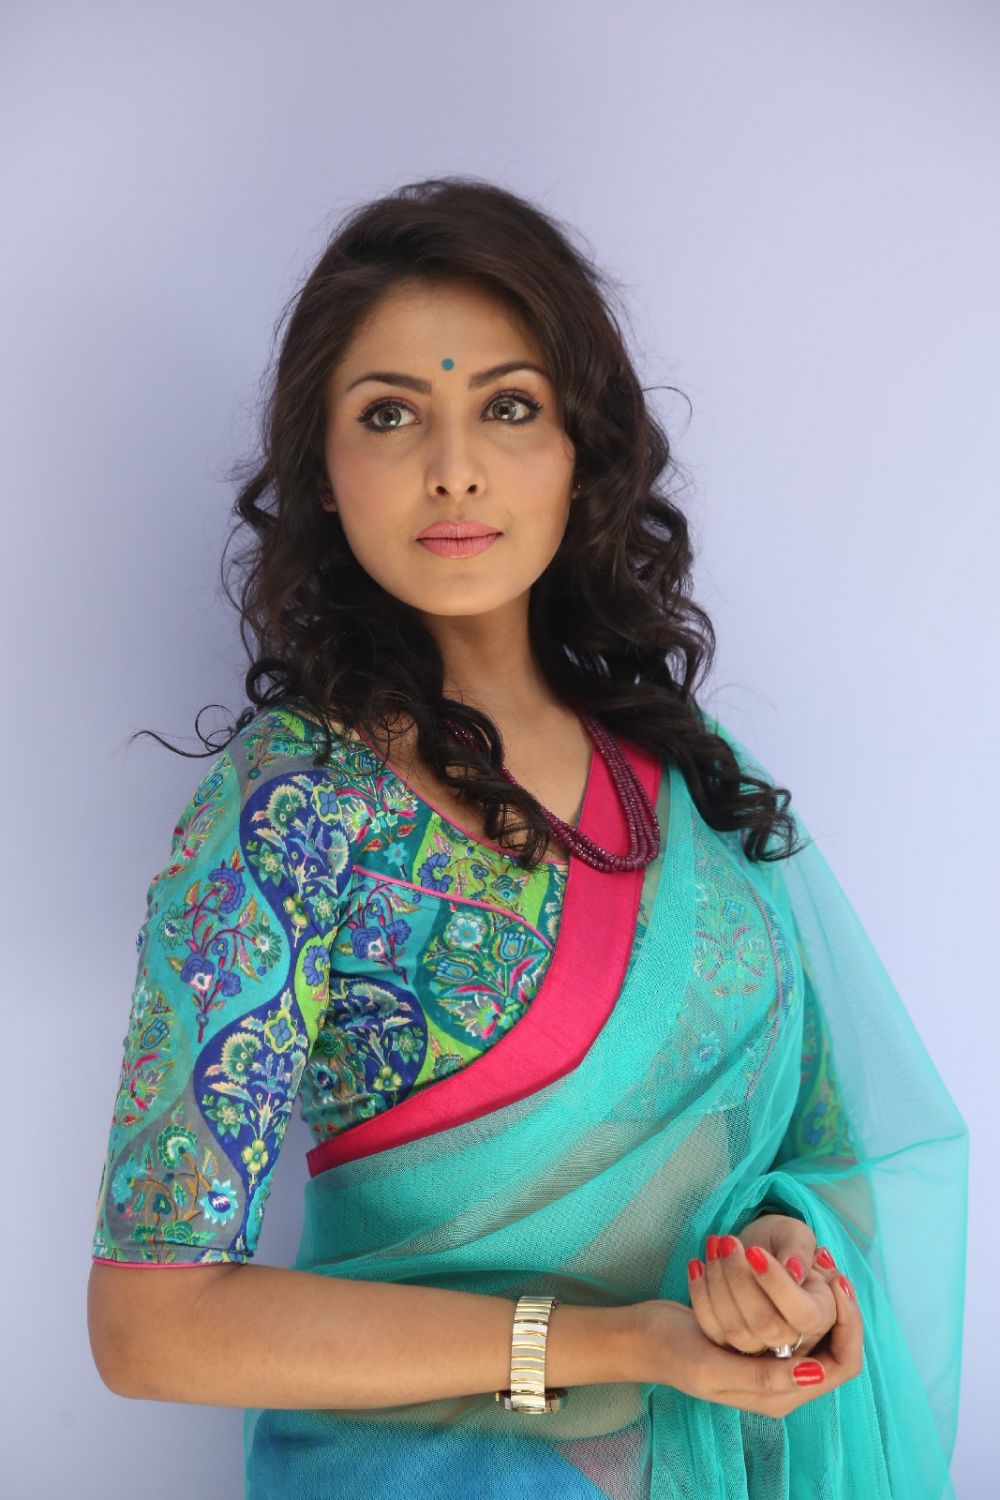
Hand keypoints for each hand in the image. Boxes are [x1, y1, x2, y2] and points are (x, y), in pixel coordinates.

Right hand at [633, 1272, 861, 1417]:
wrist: (640, 1335)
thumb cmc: (671, 1353)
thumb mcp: (712, 1368)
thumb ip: (763, 1376)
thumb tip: (817, 1371)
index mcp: (778, 1396)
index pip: (842, 1364)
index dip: (849, 1324)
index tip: (834, 1282)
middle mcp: (782, 1379)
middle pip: (827, 1336)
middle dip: (816, 1293)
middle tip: (813, 1257)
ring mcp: (770, 1355)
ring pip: (803, 1313)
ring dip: (790, 1278)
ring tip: (775, 1248)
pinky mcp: (757, 1333)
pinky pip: (781, 1303)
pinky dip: (774, 1277)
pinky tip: (759, 1250)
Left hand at [686, 1214, 841, 1358]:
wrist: (757, 1252)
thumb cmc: (780, 1240)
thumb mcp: (795, 1233)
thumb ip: (799, 1249)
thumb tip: (794, 1270)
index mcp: (823, 1314)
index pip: (805, 1315)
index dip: (777, 1285)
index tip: (753, 1251)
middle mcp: (796, 1339)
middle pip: (767, 1325)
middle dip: (741, 1280)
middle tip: (728, 1241)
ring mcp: (762, 1348)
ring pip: (737, 1331)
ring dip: (718, 1284)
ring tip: (715, 1244)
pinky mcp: (732, 1346)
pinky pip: (713, 1330)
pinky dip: (700, 1296)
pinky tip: (696, 1263)